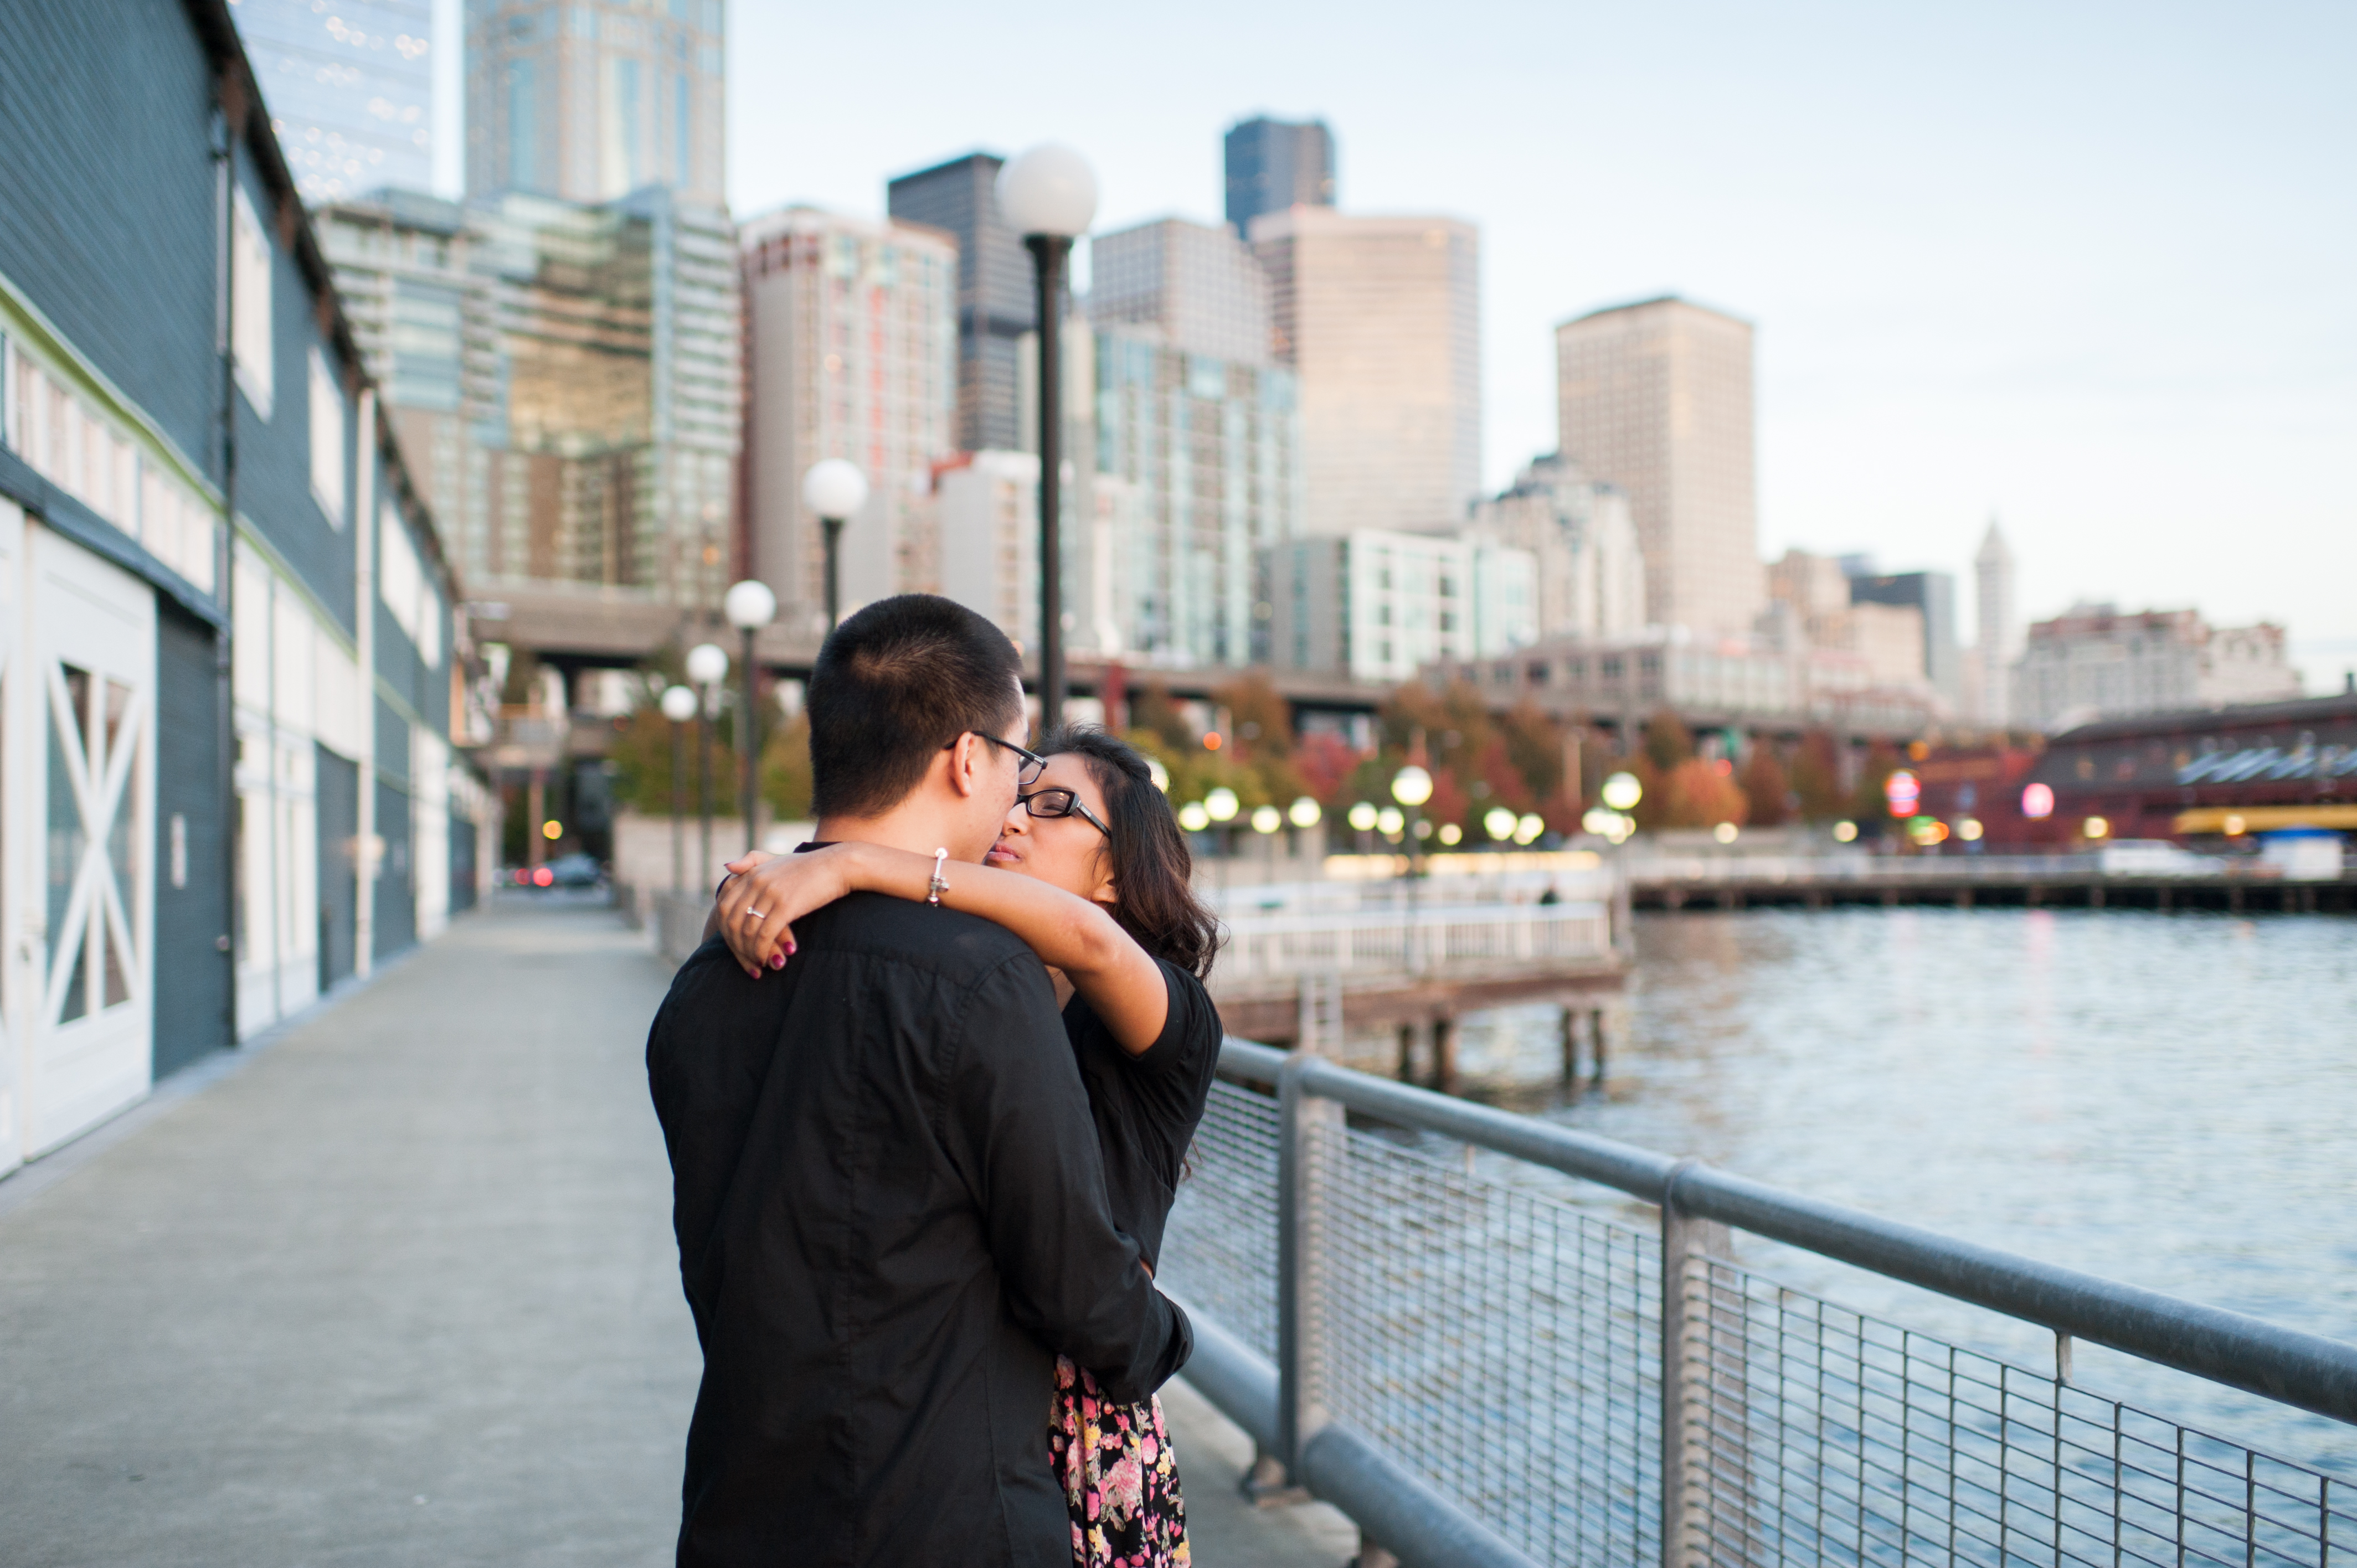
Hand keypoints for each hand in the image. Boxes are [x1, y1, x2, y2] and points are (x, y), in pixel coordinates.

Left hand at [714, 845, 852, 977]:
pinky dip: (763, 951)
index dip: (725, 930)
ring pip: (747, 931)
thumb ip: (751, 861)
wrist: (837, 866)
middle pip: (731, 921)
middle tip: (746, 961)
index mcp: (751, 873)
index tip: (734, 945)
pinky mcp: (786, 906)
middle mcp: (756, 881)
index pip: (724, 905)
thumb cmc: (808, 866)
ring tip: (758, 964)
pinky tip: (769, 960)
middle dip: (735, 946)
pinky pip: (765, 935)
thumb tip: (727, 867)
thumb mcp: (776, 859)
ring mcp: (770, 893)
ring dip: (750, 952)